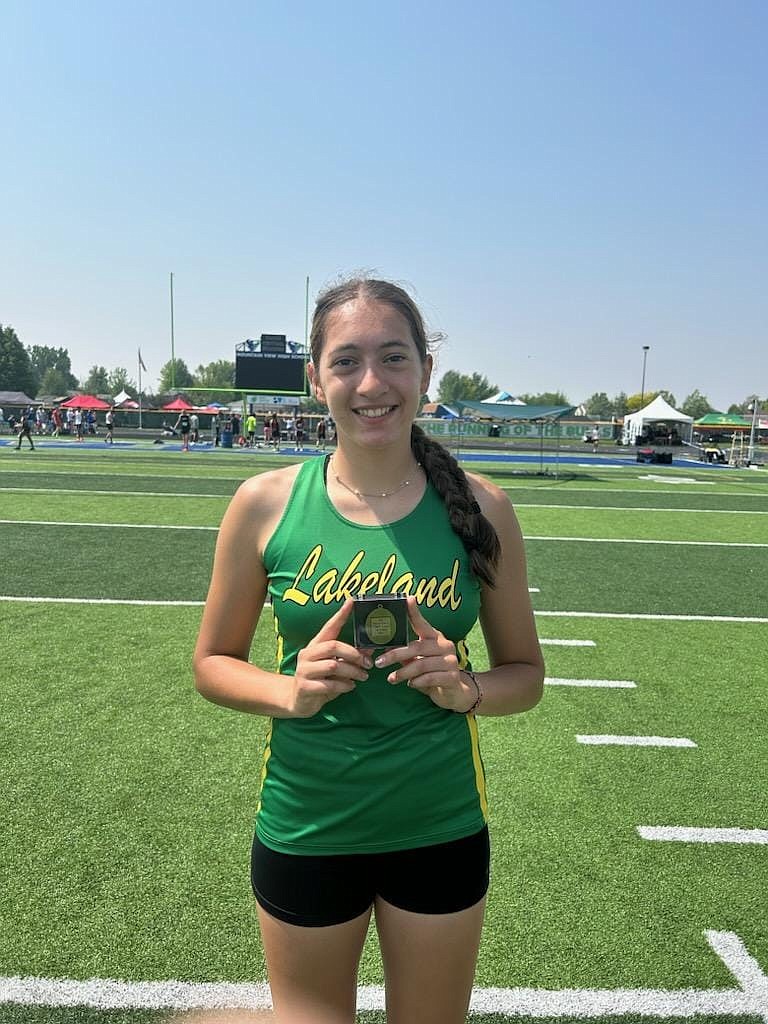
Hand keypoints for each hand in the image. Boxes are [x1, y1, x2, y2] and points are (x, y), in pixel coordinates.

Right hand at [291, 598, 371, 717]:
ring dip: (352, 672)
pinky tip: (350, 686)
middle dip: (354, 654)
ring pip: (333, 666)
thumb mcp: (335, 667)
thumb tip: (369, 651)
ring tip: (362, 676)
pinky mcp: (305, 687)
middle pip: (333, 646)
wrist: (298, 700)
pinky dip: (344, 686)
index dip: (341, 614)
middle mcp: (308, 654)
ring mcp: (304, 670)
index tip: (352, 601)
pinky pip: (329, 685)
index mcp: (315, 645)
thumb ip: (349, 658)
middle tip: (368, 663)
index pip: (329, 626)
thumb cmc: (320, 680)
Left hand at [374, 596, 475, 712]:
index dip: (415, 612)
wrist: (454, 692)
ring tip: (391, 679)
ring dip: (403, 672)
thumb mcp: (418, 661)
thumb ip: (406, 654)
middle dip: (395, 654)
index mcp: (435, 637)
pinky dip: (416, 682)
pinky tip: (410, 684)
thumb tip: (386, 647)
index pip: (423, 623)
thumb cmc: (432, 673)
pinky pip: (429, 678)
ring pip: (421, 664)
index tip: (407, 599)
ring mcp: (451, 661)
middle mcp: (445, 645)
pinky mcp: (452, 676)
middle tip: (379, 662)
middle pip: (416, 647)